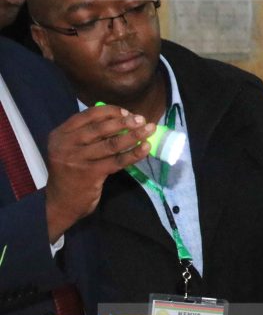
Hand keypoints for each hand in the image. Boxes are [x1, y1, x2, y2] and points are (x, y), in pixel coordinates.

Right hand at [44, 105, 153, 239]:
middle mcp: (66, 144)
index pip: (87, 115)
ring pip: (111, 144)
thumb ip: (89, 135)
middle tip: (142, 119)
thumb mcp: (72, 149)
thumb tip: (122, 120)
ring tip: (149, 129)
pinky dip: (133, 153)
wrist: (61, 202)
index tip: (127, 112)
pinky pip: (117, 161)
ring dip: (133, 135)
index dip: (110, 111)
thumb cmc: (71, 172)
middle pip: (100, 128)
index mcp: (60, 134)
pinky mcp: (90, 174)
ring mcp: (77, 159)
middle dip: (125, 122)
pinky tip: (145, 148)